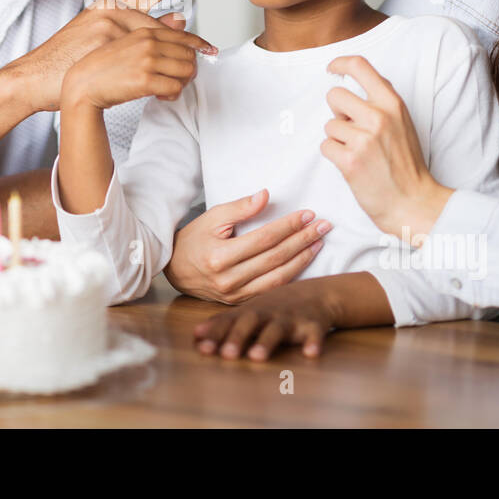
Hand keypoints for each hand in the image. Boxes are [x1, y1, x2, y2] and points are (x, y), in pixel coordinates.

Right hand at [10, 0, 216, 112]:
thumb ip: (140, 27)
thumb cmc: (68, 60)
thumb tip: (179, 18)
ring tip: (181, 77)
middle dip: (188, 41)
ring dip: (173, 63)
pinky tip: (157, 87)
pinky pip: (144, 61)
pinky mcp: (105, 45)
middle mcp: (112, 7)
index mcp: (112, 2)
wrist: (33, 78)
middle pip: (164, 24)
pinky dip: (157, 76)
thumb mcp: (104, 36)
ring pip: (157, 44)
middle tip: (209, 49)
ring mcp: (108, 25)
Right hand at [62, 24, 211, 109]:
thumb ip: (153, 30)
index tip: (209, 50)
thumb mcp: (122, 38)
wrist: (77, 86)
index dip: (198, 43)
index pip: (180, 33)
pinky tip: (160, 96)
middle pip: (188, 52)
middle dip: (188, 67)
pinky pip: (174, 87)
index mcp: (140, 27)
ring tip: (167, 88)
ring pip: (186, 70)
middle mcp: (144, 40)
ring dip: (181, 82)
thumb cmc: (97, 65)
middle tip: (178, 78)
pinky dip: (172, 95)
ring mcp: (145, 59)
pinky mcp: (144, 79)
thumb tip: (182, 19)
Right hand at [163, 189, 330, 303]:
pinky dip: (291, 277)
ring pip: (278, 278)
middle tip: (323, 226)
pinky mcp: (240, 303)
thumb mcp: (212, 217)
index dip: (289, 226)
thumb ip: (240, 207)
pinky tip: (304, 263)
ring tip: (318, 244)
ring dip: (303, 260)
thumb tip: (266, 195)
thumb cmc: (194, 238)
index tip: (308, 214)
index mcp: (220, 256)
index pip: (264, 239)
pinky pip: (271, 291)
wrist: (175, 269)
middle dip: (302, 240)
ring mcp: (235, 295)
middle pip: (275, 258)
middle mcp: (228, 280)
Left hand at [192, 278, 339, 359]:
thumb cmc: (275, 306)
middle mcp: (268, 313)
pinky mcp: (313, 324)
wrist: (317, 293)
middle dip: (237, 337)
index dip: (216, 334)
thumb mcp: (250, 311)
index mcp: (250, 311)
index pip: (229, 323)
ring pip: (278, 329)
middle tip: (226, 354)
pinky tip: (310, 353)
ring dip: (267, 342)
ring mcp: (291, 318)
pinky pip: (314, 334)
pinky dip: (313, 342)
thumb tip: (195, 335)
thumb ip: (223, 323)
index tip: (202, 348)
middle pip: (250, 323)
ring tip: (256, 357)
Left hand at [320, 55, 453, 239]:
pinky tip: (352, 164)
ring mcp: (364, 138)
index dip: (340, 64)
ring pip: (329, 125)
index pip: (360, 66)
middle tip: (351, 129)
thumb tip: (352, 85)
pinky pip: (325, 146)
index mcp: (393, 103)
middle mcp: (378, 116)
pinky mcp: (350, 160)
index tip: (332, 69)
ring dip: (337, 139)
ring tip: (358, 152)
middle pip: (334, 96)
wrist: (414, 202)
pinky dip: (334, 156)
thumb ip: (381, 103)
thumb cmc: (407, 165)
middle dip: (337, 112)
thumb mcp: (402, 123)